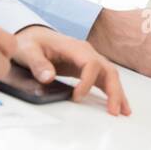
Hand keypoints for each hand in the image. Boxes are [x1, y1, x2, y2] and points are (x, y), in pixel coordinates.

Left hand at [12, 25, 128, 115]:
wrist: (34, 37)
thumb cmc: (31, 43)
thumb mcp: (27, 51)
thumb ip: (37, 64)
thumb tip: (48, 77)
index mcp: (74, 47)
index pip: (90, 63)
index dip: (87, 81)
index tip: (76, 97)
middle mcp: (86, 53)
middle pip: (108, 70)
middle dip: (113, 90)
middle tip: (114, 111)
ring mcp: (89, 60)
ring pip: (110, 76)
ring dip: (118, 93)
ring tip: (123, 112)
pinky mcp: (88, 69)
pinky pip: (104, 80)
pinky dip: (112, 92)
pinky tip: (117, 105)